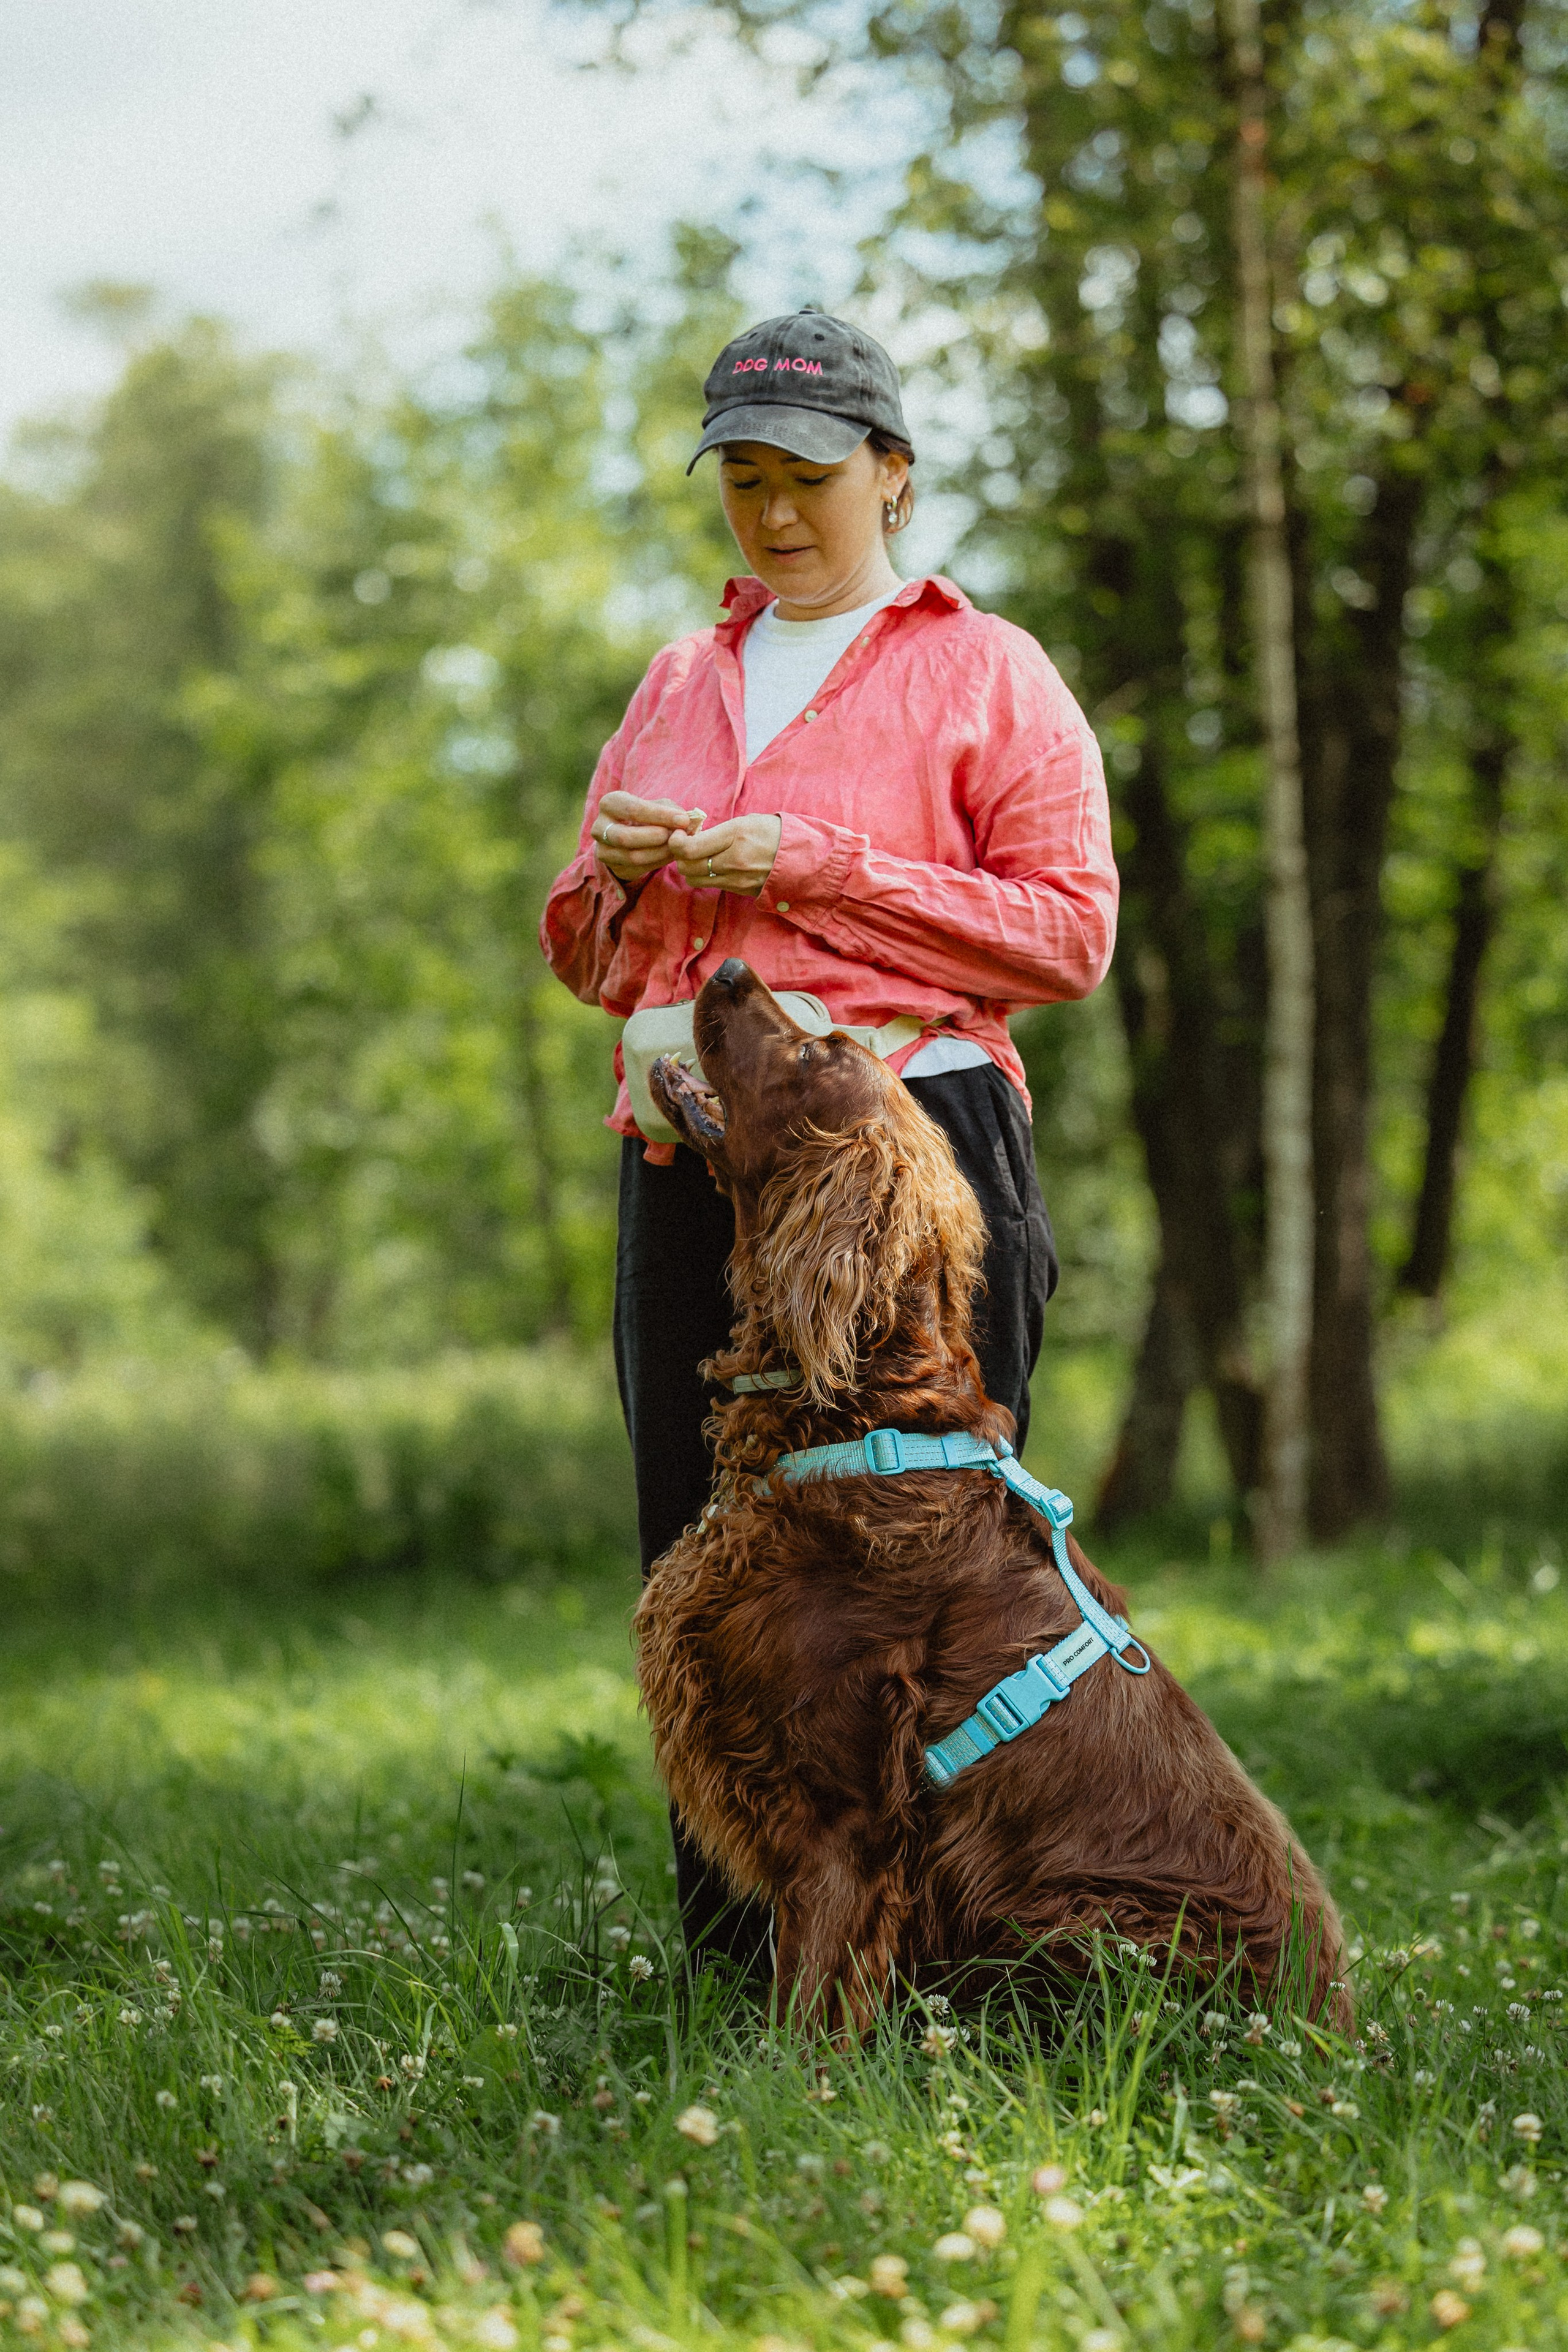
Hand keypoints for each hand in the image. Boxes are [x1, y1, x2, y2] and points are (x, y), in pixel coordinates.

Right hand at [591, 791, 707, 889]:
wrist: (632, 836)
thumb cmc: (647, 815)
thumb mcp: (656, 806)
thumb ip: (670, 810)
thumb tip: (686, 821)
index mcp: (609, 803)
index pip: (632, 809)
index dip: (660, 815)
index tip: (683, 820)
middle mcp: (599, 827)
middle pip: (626, 837)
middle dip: (656, 838)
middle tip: (678, 836)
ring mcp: (603, 850)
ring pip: (632, 857)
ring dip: (659, 853)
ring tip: (678, 847)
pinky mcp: (613, 867)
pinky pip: (637, 869)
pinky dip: (657, 863)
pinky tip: (670, 855)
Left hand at [668, 814, 782, 896]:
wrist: (804, 858)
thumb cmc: (775, 833)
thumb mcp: (747, 821)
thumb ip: (719, 831)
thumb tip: (695, 836)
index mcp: (734, 837)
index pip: (689, 848)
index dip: (676, 842)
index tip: (678, 835)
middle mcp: (733, 861)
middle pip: (688, 867)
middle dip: (681, 856)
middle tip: (686, 845)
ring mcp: (736, 879)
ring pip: (696, 879)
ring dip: (692, 868)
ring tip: (700, 856)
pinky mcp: (740, 891)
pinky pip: (713, 885)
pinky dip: (707, 876)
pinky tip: (715, 865)